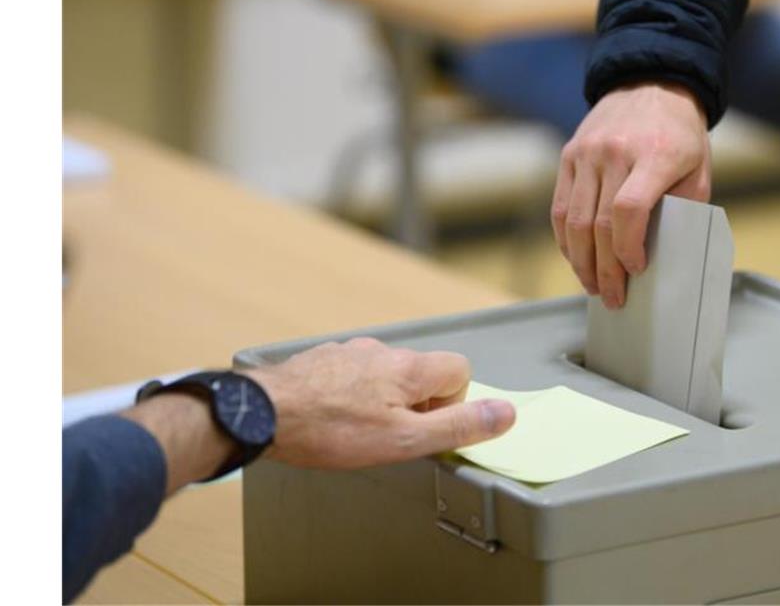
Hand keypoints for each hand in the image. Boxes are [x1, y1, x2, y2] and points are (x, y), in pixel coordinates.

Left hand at [248, 337, 514, 469]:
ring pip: (384, 376)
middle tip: (387, 437)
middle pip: (420, 374)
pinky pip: (352, 376)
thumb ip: (457, 427)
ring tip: (353, 431)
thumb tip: (504, 415)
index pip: (458, 370)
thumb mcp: (404, 440)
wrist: (262, 413)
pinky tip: (330, 419)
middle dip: (414, 406)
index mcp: (409, 367)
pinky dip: (350, 397)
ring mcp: (349, 353)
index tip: (424, 428)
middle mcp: (382, 351)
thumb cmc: (331, 430)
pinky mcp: (321, 361)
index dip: (450, 404)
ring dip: (380, 401)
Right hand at [551, 82, 710, 308]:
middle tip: (612, 297)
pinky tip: (577, 259)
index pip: (629, 209)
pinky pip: (560, 207)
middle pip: (597, 223)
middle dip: (605, 269)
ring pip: (573, 220)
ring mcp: (587, 153)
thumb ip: (684, 208)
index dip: (628, 247)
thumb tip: (664, 255)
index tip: (637, 269)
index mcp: (654, 155)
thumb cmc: (680, 135)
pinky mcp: (569, 155)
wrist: (651, 84)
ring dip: (580, 261)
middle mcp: (614, 152)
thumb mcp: (698, 169)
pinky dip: (565, 239)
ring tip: (592, 285)